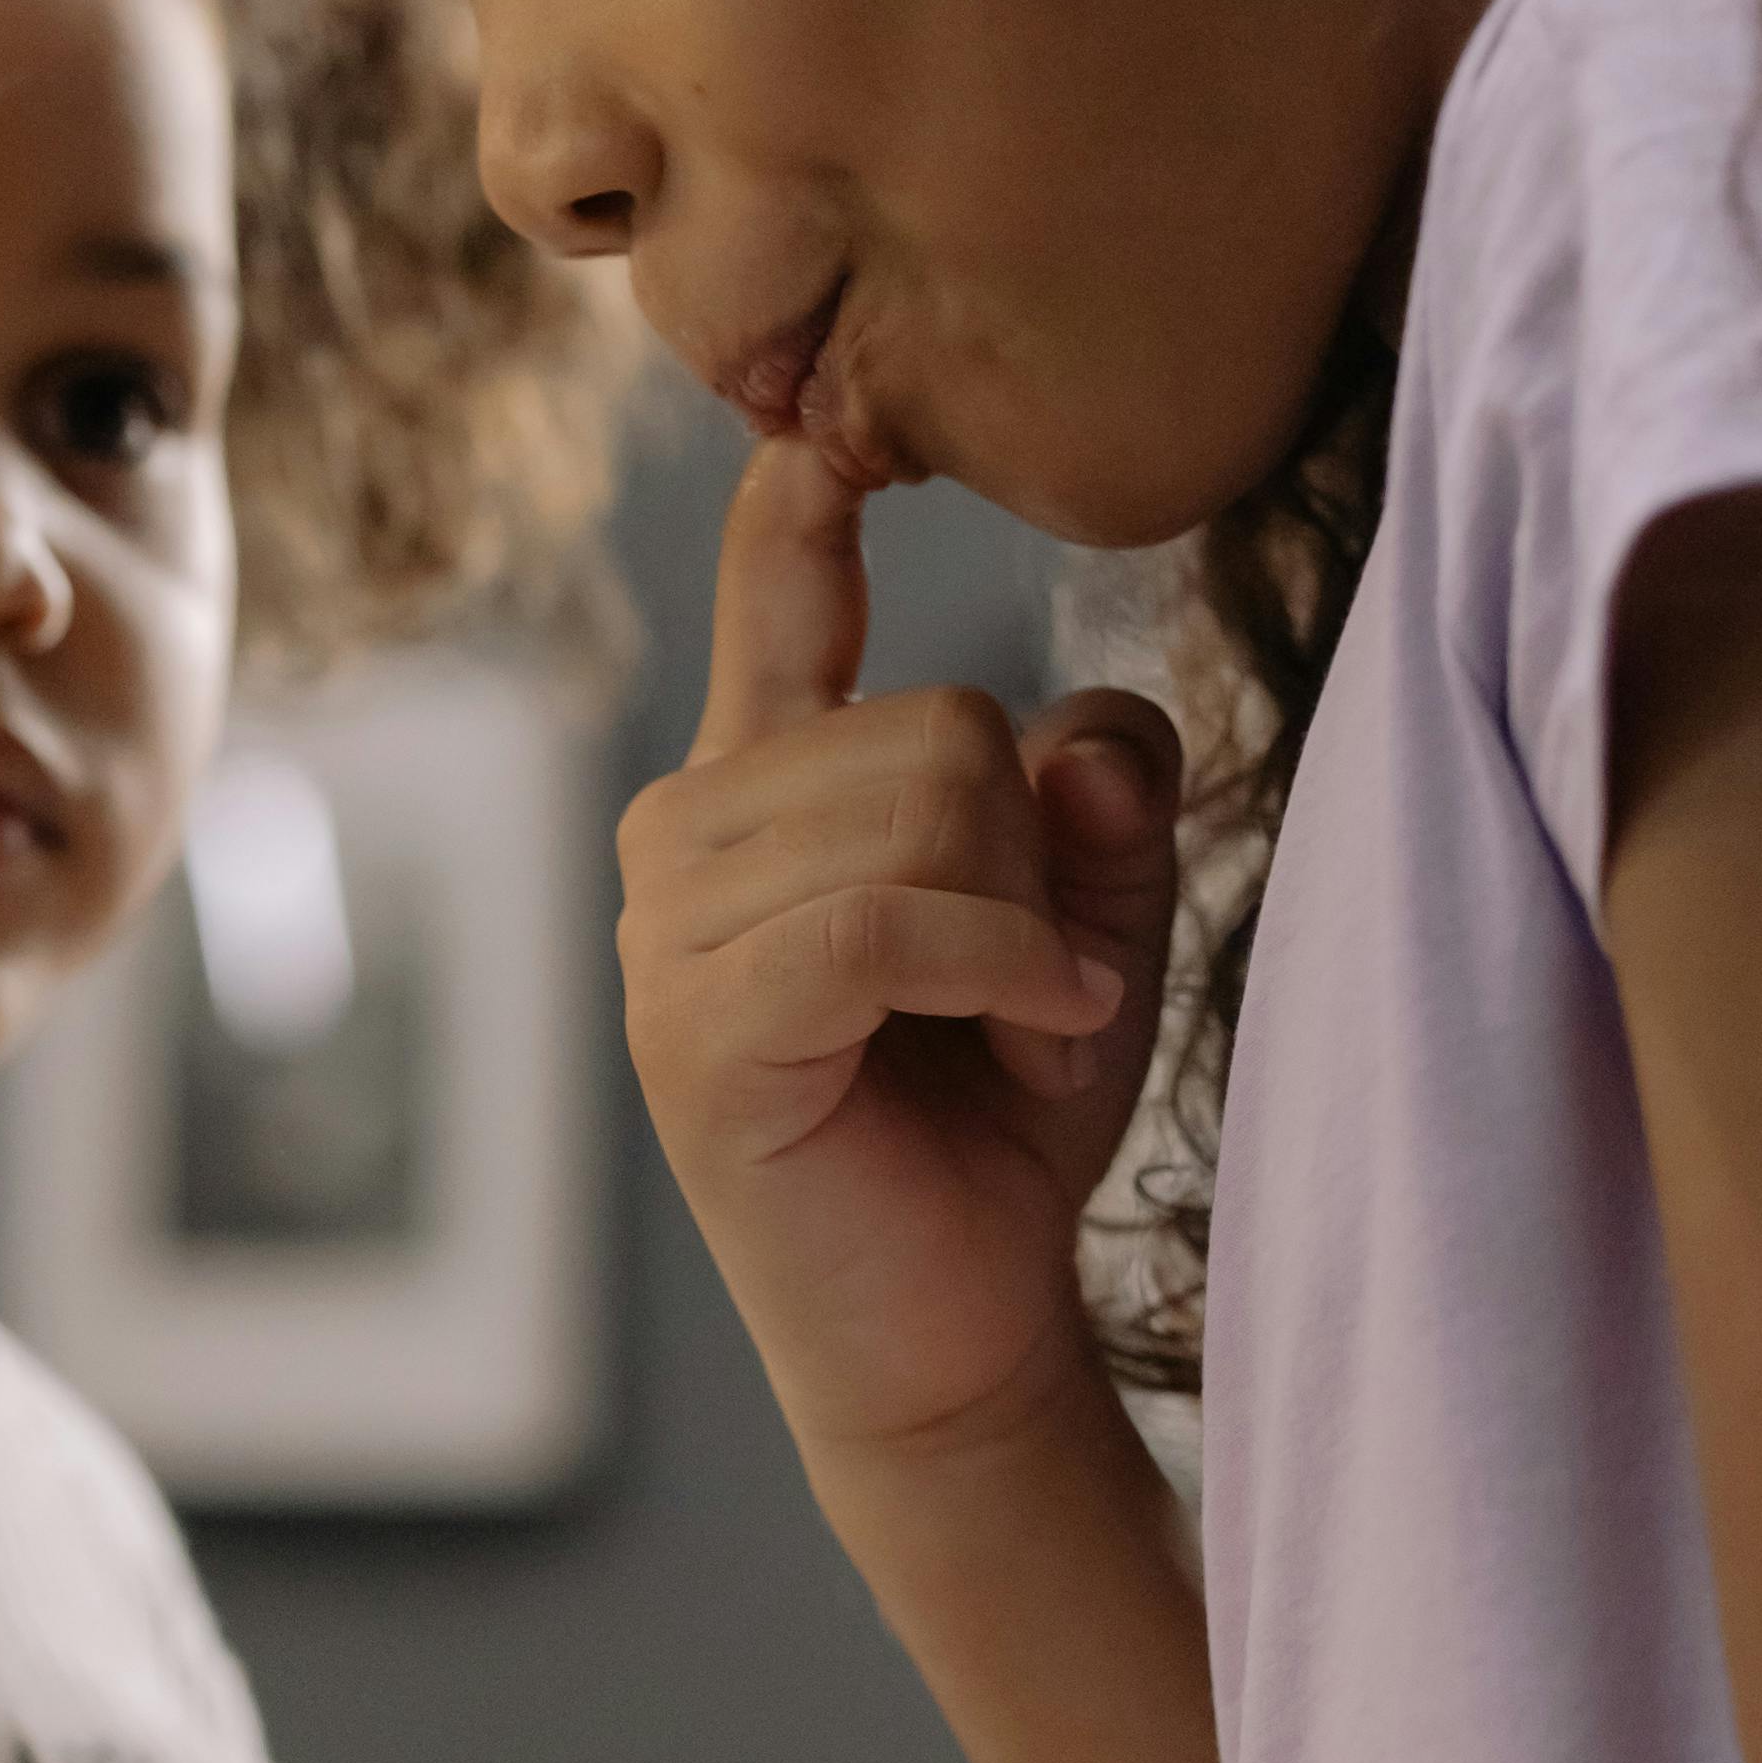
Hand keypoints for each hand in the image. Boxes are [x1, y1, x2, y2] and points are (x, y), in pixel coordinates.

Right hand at [616, 437, 1182, 1480]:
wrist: (960, 1329)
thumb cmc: (1004, 1119)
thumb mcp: (1089, 925)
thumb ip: (1097, 802)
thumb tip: (1082, 737)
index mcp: (759, 786)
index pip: (776, 599)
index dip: (799, 510)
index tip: (817, 433)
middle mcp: (683, 836)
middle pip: (932, 725)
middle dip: (1034, 861)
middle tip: (1032, 987)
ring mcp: (664, 936)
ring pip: (918, 811)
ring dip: (1023, 931)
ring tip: (1016, 1031)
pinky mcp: (697, 1032)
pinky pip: (883, 920)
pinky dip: (1001, 971)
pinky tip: (1042, 1039)